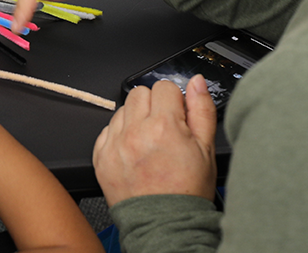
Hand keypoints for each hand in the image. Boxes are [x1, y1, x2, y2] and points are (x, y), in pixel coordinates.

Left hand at [93, 77, 217, 204]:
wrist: (165, 225)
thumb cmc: (187, 191)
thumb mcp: (206, 149)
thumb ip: (202, 110)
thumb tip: (196, 82)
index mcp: (164, 127)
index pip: (164, 87)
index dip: (174, 101)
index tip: (178, 117)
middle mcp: (135, 132)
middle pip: (140, 93)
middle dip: (153, 105)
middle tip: (164, 128)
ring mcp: (115, 145)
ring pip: (122, 109)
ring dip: (135, 119)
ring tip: (149, 142)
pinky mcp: (101, 157)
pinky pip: (106, 130)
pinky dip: (119, 136)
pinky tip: (134, 152)